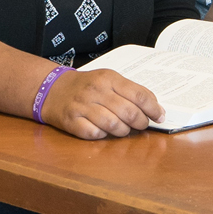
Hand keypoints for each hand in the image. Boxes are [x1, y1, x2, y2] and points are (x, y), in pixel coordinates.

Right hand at [40, 68, 162, 138]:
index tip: (160, 117)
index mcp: (108, 78)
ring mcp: (83, 106)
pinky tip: (103, 130)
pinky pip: (95, 134)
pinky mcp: (72, 122)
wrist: (52, 89)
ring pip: (114, 125)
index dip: (153, 109)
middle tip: (142, 125)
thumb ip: (131, 91)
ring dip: (124, 131)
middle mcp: (96, 91)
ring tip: (124, 129)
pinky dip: (103, 135)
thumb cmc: (87, 86)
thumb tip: (156, 108)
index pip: (139, 94)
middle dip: (141, 123)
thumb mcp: (108, 80)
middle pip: (129, 112)